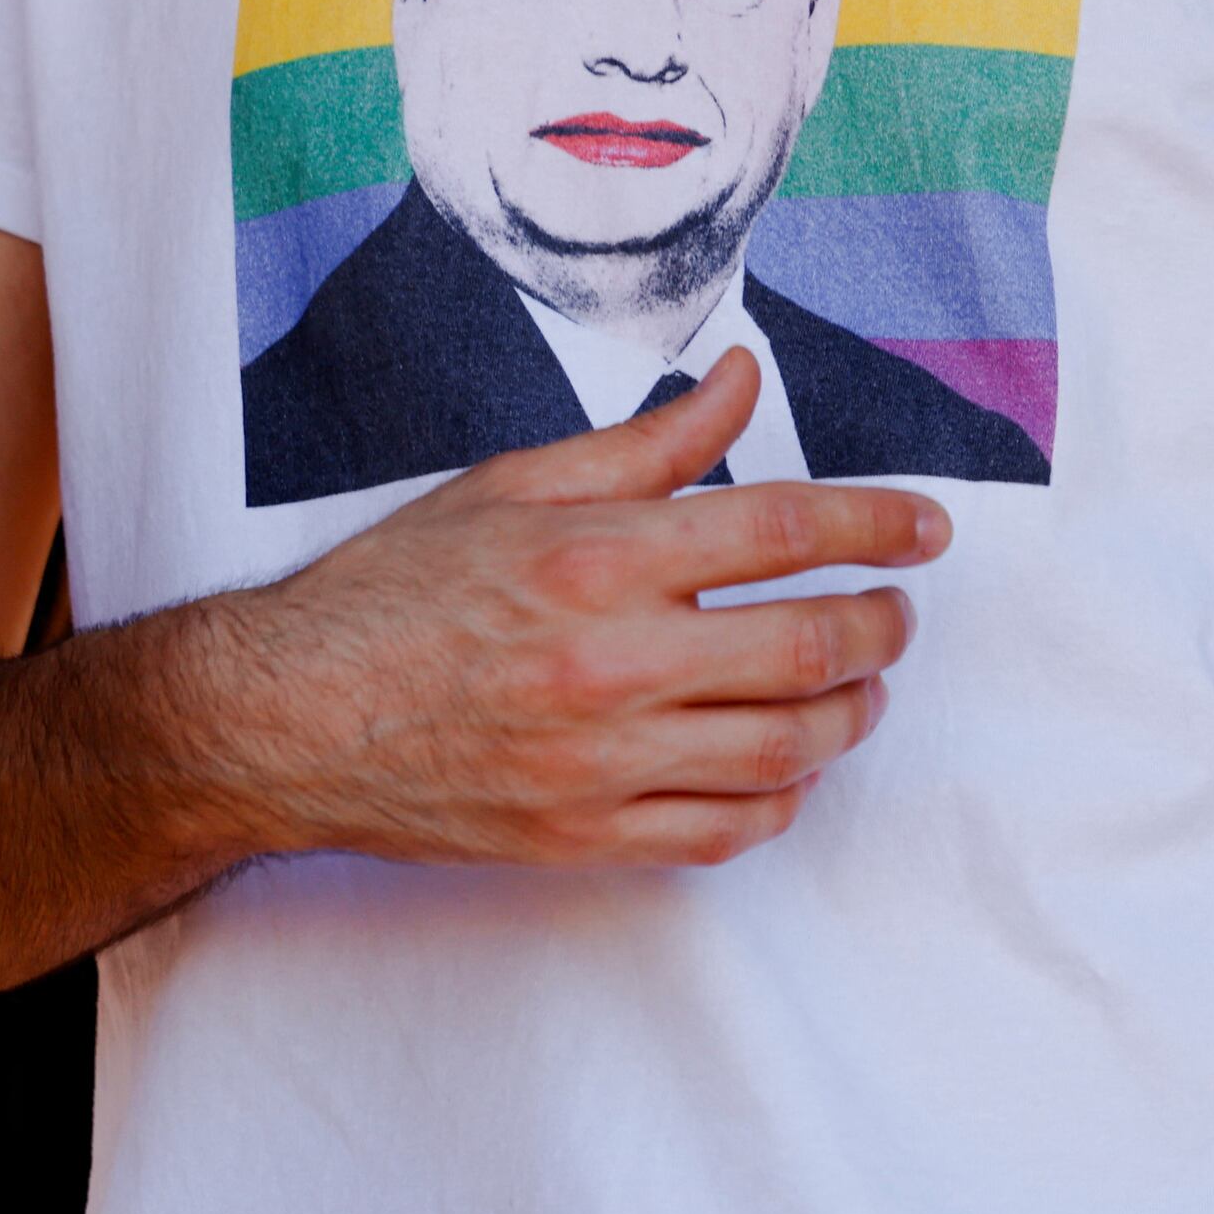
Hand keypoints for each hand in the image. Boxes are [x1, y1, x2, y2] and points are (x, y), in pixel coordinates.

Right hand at [196, 350, 948, 869]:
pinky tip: (788, 768)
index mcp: (594, 556)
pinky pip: (725, 831)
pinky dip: (781, 800)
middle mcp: (608, 659)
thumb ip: (647, 444)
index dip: (876, 522)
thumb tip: (743, 378)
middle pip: (808, 646)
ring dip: (849, 716)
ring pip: (784, 748)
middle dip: (882, 627)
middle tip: (896, 613)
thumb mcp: (512, 486)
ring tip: (860, 690)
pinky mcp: (584, 835)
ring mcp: (599, 759)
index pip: (781, 528)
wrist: (286, 717)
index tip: (927, 529)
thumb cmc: (391, 592)